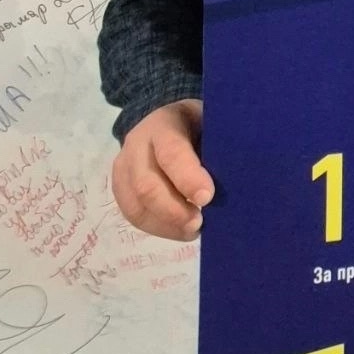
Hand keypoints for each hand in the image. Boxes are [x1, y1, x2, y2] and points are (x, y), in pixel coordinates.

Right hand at [110, 99, 211, 240]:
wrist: (165, 122)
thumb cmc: (198, 124)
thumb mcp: (211, 123)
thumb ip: (218, 147)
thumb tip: (234, 180)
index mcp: (163, 124)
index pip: (171, 153)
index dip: (188, 178)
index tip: (207, 198)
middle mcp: (137, 144)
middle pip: (147, 185)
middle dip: (173, 210)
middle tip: (198, 223)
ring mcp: (124, 167)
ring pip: (135, 204)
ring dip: (165, 224)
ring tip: (192, 231)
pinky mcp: (120, 187)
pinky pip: (132, 214)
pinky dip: (157, 227)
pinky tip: (179, 231)